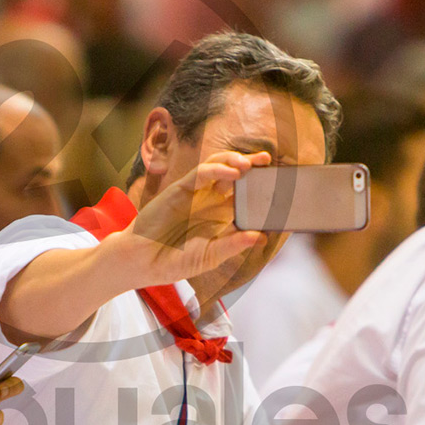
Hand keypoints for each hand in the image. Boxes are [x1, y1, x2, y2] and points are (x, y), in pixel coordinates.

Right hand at [111, 151, 269, 287]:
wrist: (143, 262)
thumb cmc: (175, 261)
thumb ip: (233, 245)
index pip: (247, 196)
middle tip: (269, 162)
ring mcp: (196, 193)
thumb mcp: (210, 256)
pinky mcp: (181, 188)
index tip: (282, 186)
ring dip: (236, 161)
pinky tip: (232, 172)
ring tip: (252, 164)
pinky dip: (218, 169)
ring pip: (220, 167)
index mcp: (221, 216)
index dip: (262, 188)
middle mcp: (211, 200)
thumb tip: (261, 236)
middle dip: (253, 166)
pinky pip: (202, 173)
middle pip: (236, 176)